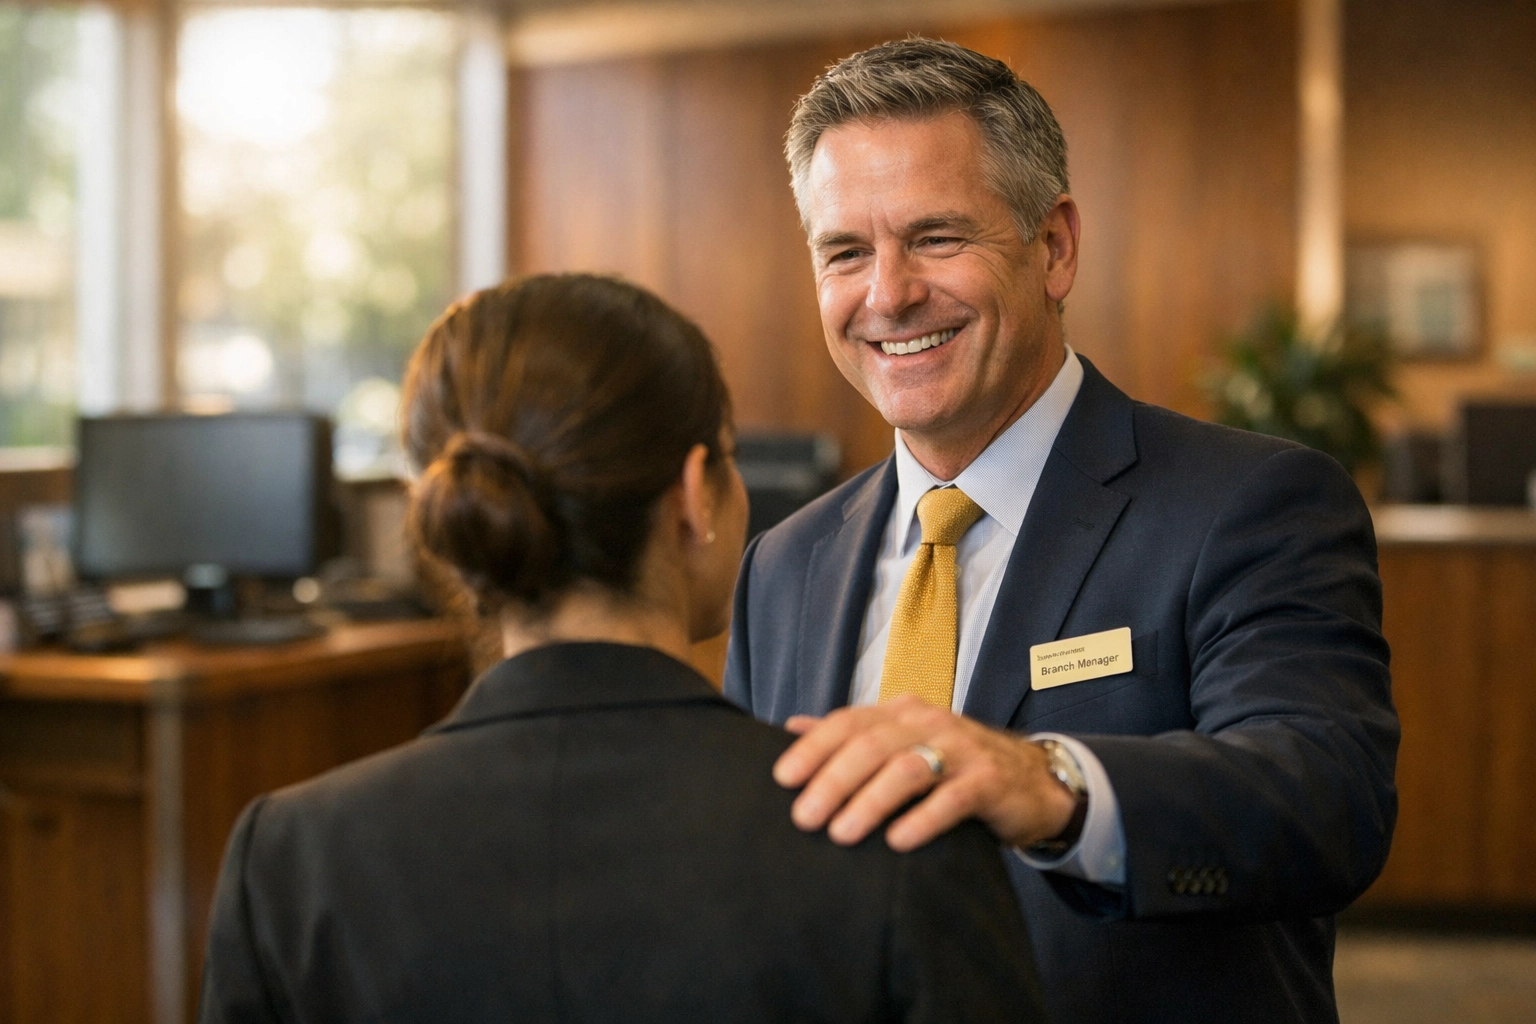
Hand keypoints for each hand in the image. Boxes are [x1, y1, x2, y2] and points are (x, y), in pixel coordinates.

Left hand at [772, 696, 1077, 850]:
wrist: (1031, 780)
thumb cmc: (953, 766)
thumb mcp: (903, 744)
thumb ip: (852, 736)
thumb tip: (792, 728)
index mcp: (901, 713)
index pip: (849, 722)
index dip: (813, 748)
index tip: (782, 779)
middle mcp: (929, 723)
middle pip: (871, 745)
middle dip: (832, 781)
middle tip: (804, 818)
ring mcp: (961, 748)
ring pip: (907, 768)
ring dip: (869, 801)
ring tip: (841, 834)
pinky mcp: (988, 781)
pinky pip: (952, 798)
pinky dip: (922, 819)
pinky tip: (897, 842)